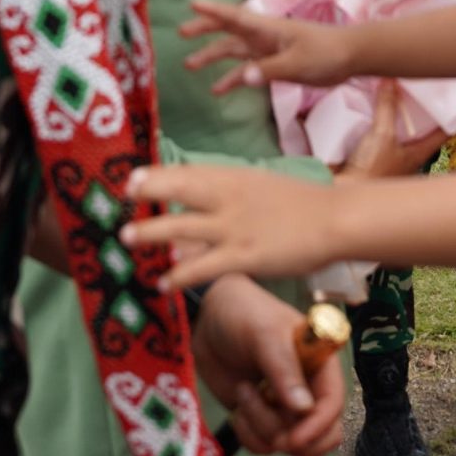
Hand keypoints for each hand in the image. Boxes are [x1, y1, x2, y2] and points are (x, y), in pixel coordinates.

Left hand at [127, 163, 342, 291]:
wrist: (334, 220)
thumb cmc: (300, 203)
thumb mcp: (260, 184)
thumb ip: (230, 189)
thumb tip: (204, 192)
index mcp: (233, 177)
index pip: (187, 171)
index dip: (156, 175)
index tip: (131, 179)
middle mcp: (228, 197)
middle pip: (179, 189)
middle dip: (148, 192)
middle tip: (121, 198)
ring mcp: (234, 227)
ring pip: (182, 229)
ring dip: (151, 234)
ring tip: (125, 240)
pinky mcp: (244, 256)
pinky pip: (204, 267)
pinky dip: (180, 275)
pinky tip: (162, 283)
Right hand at [180, 0, 355, 95]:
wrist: (349, 58)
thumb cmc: (325, 53)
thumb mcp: (298, 62)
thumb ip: (270, 70)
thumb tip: (242, 77)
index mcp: (268, 28)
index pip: (236, 16)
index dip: (214, 11)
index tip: (193, 4)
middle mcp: (263, 36)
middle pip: (228, 30)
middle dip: (205, 30)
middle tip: (182, 33)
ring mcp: (267, 50)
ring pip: (234, 51)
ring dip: (213, 56)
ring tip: (190, 65)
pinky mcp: (273, 64)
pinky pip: (247, 70)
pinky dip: (232, 78)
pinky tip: (218, 89)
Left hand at [187, 275, 344, 455]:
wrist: (206, 319)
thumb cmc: (242, 312)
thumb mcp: (265, 334)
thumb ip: (284, 369)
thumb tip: (303, 408)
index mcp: (319, 364)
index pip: (333, 403)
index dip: (319, 425)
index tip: (294, 438)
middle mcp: (307, 389)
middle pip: (322, 435)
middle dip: (296, 440)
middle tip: (271, 428)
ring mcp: (283, 407)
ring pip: (288, 443)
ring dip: (261, 426)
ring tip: (244, 391)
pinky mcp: (260, 418)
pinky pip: (263, 446)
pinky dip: (248, 436)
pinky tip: (237, 409)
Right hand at [336, 82, 448, 180]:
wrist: (342, 193)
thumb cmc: (371, 172)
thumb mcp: (382, 134)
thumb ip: (386, 107)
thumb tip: (390, 81)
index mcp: (418, 154)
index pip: (443, 132)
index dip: (451, 115)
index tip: (454, 97)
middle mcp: (406, 156)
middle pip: (419, 128)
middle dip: (417, 109)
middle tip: (417, 87)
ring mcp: (387, 157)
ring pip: (396, 131)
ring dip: (393, 115)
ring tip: (392, 92)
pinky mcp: (368, 157)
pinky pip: (375, 134)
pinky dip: (373, 122)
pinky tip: (368, 109)